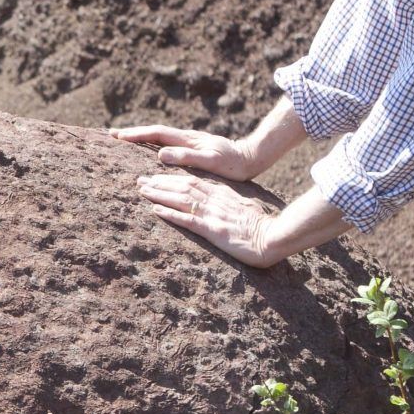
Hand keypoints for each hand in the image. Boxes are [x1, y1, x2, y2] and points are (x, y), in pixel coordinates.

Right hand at [109, 123, 260, 182]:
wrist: (251, 158)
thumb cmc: (232, 165)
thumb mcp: (210, 162)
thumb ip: (186, 157)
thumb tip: (160, 154)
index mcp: (188, 140)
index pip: (156, 134)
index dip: (136, 135)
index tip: (117, 137)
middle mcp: (187, 137)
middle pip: (155, 132)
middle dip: (134, 133)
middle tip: (113, 135)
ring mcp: (191, 141)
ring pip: (161, 136)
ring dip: (142, 137)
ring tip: (126, 140)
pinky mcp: (195, 147)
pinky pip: (169, 143)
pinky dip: (154, 143)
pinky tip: (151, 150)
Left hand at [136, 171, 273, 266]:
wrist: (274, 237)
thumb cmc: (262, 228)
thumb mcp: (244, 210)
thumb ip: (230, 204)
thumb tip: (220, 205)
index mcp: (222, 195)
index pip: (193, 182)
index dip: (172, 179)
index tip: (155, 177)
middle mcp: (215, 201)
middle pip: (182, 186)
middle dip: (159, 182)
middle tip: (140, 180)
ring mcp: (213, 214)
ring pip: (181, 199)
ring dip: (159, 194)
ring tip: (142, 190)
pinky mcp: (213, 230)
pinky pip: (187, 220)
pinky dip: (170, 214)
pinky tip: (155, 211)